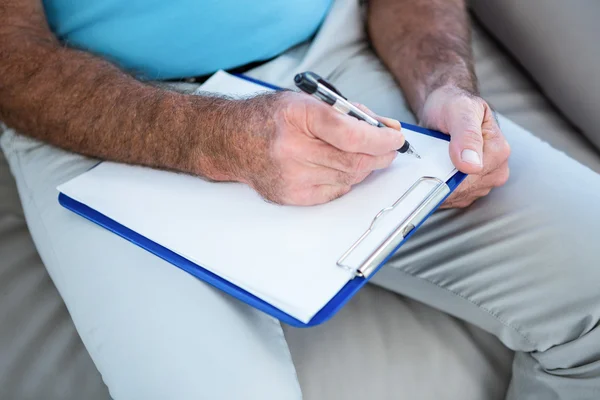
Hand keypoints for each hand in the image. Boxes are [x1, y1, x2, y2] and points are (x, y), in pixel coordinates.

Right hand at [231, 91, 404, 205]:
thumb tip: (386, 129)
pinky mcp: (290, 195)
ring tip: (360, 154)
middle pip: (353, 161)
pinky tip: (337, 166)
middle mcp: (291, 149)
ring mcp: (290, 176)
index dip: (380, 139)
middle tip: (389, 149)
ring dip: (363, 167)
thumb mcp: (310, 102)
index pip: (351, 135)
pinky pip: (335, 191)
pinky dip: (345, 179)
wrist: (232, 141)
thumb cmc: (271, 118)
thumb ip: (350, 115)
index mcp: (297, 117)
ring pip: (348, 178)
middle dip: (380, 156)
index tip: (396, 138)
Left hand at [420, 86, 510, 207]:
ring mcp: (482, 181)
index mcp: (498, 151)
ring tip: (428, 166)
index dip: (448, 175)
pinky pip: (451, 198)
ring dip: (437, 186)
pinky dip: (436, 190)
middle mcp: (495, 169)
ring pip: (456, 196)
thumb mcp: (459, 111)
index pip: (472, 177)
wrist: (444, 106)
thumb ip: (467, 135)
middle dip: (441, 180)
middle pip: (464, 190)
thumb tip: (472, 164)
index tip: (429, 167)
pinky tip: (428, 176)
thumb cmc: (453, 104)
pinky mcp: (468, 188)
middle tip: (425, 162)